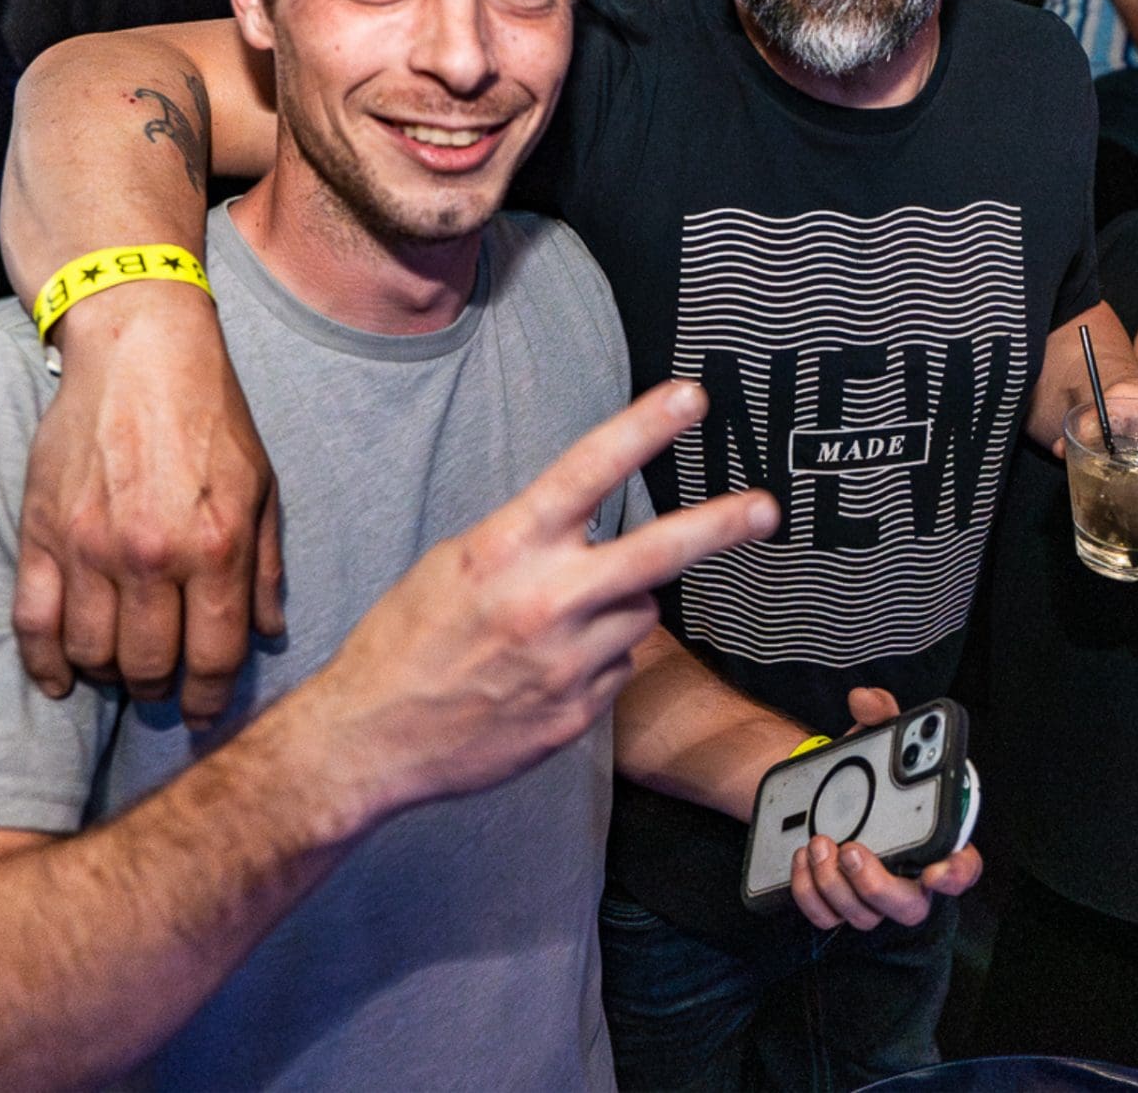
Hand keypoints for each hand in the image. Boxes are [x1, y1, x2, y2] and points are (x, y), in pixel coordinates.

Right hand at [13, 281, 283, 724]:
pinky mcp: (43, 532)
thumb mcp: (264, 489)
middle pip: (148, 666)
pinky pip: (32, 622)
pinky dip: (44, 664)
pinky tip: (62, 680)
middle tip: (165, 686)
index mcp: (215, 547)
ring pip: (91, 654)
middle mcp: (150, 555)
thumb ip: (266, 569)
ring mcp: (89, 546)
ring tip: (123, 670)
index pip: (211, 657)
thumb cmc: (212, 418)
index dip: (209, 698)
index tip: (205, 712)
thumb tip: (267, 635)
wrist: (141, 352)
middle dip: (161, 690)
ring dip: (109, 677)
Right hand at [315, 382, 778, 814]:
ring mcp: (567, 663)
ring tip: (553, 629)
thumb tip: (591, 524)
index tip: (691, 398)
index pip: (588, 471)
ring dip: (618, 612)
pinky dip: (595, 664)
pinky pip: (617, 669)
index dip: (645, 428)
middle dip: (719, 526)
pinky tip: (541, 674)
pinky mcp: (577, 715)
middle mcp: (546, 601)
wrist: (370, 738)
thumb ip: (529, 540)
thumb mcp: (455, 563)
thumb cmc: (405, 641)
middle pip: (657, 553)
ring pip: (640, 614)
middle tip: (766, 509)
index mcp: (508, 549)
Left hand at [788, 687, 981, 930]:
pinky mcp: (836, 902)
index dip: (956, 875)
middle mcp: (907, 877)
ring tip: (816, 843)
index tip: (936, 870)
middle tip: (852, 849)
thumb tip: (865, 700)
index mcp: (932, 839)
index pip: (962, 867)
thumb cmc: (863, 772)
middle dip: (879, 885)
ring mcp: (871, 896)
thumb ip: (880, 713)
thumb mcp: (873, 738)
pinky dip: (809, 893)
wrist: (818, 790)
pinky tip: (800, 859)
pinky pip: (826, 916)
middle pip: (909, 906)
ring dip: (835, 884)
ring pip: (864, 915)